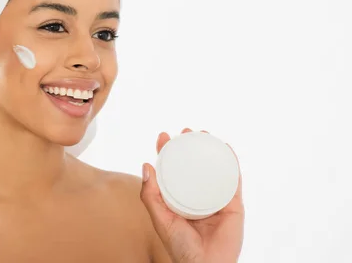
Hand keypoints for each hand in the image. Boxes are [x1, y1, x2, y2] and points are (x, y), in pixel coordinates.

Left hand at [140, 128, 244, 262]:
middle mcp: (196, 195)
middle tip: (186, 131)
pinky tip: (226, 148)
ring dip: (210, 149)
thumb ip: (151, 195)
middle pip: (192, 164)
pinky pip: (233, 180)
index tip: (163, 136)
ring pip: (213, 168)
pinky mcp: (232, 204)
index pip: (171, 169)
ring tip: (205, 134)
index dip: (167, 151)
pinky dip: (231, 163)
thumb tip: (146, 166)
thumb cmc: (181, 247)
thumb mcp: (160, 219)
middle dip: (189, 145)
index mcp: (178, 198)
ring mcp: (214, 198)